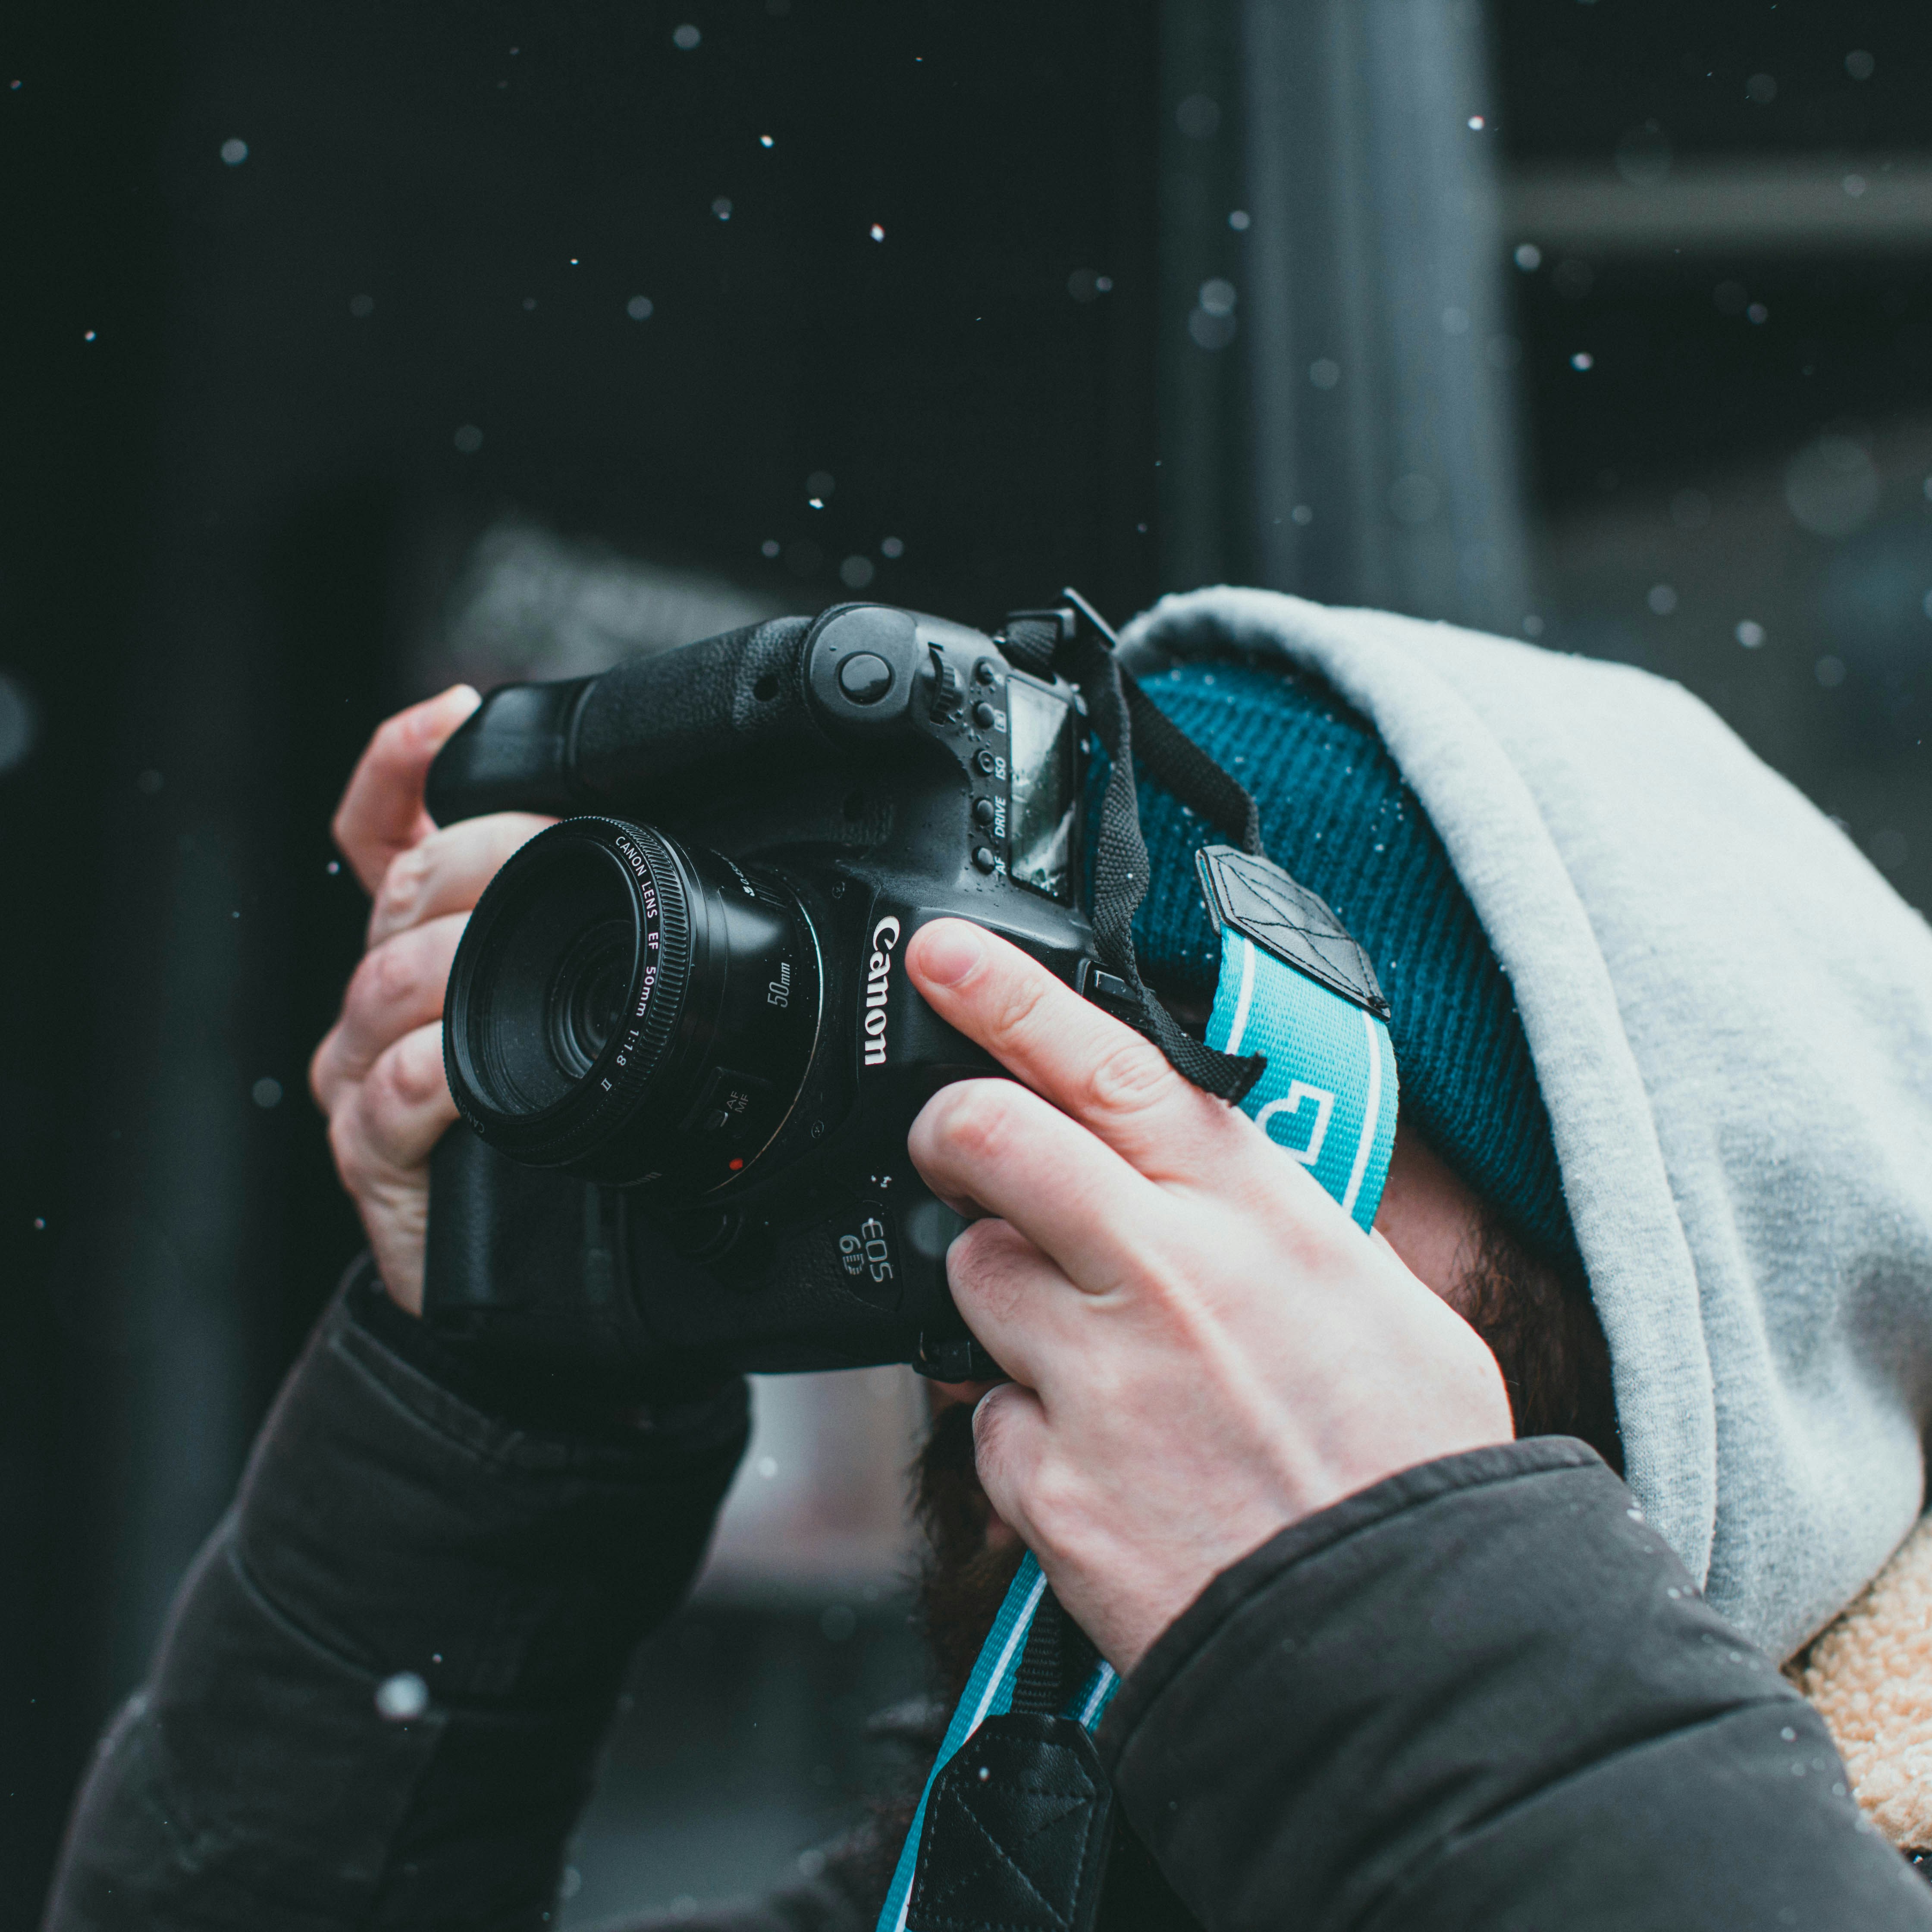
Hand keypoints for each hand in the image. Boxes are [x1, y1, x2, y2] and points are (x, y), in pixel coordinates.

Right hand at [308, 686, 553, 1312]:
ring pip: (390, 978)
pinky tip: (466, 1068)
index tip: (453, 712)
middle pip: (405, 889)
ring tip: (522, 962)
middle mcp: (384, 998)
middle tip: (553, 850)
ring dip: (461, 959)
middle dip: (481, 855)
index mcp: (429, 947)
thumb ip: (581, 938)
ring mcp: (368, 1069)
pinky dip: (432, 1071)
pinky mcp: (373, 1151)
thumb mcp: (564, 1016)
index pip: (386, 833)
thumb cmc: (547, 1138)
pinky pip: (390, 1088)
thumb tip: (662, 855)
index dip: (404, 765)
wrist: (511, 1286)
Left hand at [904, 920, 1511, 1674]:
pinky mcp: (1047, 1483)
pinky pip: (987, 1422)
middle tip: (957, 1146)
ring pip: (972, 1279)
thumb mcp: (1376, 1296)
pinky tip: (1100, 1462)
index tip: (947, 958)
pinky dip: (1023, 1431)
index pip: (1107, 1064)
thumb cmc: (1406, 1465)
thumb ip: (1271, 1224)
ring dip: (1004, 1299)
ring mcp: (1096, 1378)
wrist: (1404, 1639)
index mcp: (1252, 1216)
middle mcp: (1162, 1275)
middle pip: (990, 1143)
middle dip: (952, 1130)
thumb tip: (1211, 1188)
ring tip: (1092, 1356)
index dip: (1009, 997)